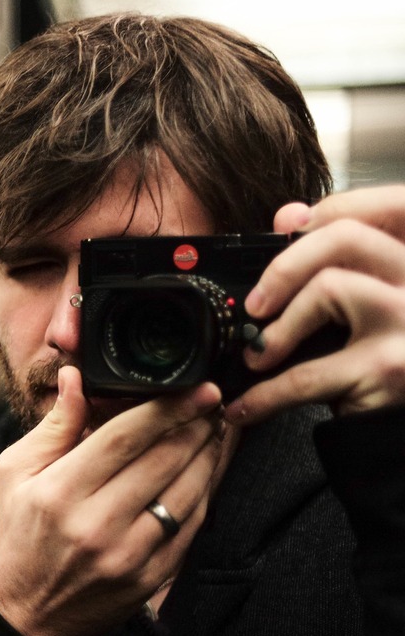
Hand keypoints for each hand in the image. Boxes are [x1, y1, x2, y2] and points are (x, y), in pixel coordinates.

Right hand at [0, 367, 226, 635]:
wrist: (31, 612)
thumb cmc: (21, 534)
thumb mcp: (17, 473)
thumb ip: (54, 425)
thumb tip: (76, 377)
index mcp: (60, 492)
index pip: (124, 438)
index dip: (168, 408)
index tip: (198, 388)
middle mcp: (96, 523)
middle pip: (163, 460)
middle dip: (197, 424)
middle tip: (215, 401)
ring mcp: (129, 553)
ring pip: (186, 491)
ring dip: (209, 455)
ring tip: (217, 429)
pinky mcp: (152, 575)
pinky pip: (192, 525)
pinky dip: (206, 492)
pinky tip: (208, 470)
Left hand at [227, 186, 404, 424]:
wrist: (403, 429)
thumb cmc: (386, 355)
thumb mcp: (370, 299)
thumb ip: (339, 257)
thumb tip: (286, 214)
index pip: (387, 206)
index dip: (331, 210)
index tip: (288, 229)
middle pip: (348, 237)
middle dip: (285, 265)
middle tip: (258, 304)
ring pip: (329, 289)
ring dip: (277, 329)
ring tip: (258, 357)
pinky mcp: (389, 368)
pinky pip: (307, 373)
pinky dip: (264, 394)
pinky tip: (246, 406)